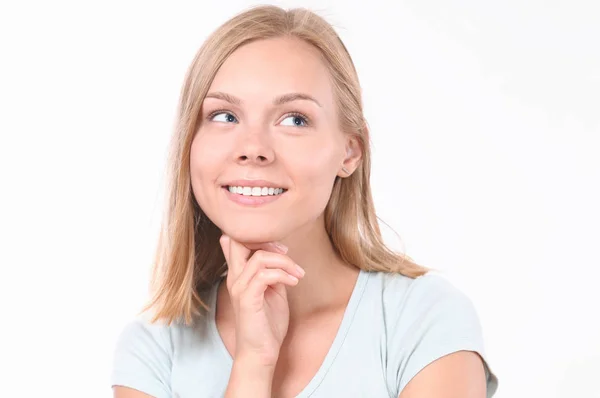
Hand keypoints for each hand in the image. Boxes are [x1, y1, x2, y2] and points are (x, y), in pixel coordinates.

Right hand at [219, 234, 304, 367]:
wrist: (261, 352)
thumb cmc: (267, 324)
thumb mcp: (273, 291)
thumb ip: (272, 272)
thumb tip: (280, 254)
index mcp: (239, 275)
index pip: (237, 241)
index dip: (260, 237)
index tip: (282, 250)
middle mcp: (235, 278)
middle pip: (240, 241)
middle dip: (268, 242)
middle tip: (287, 253)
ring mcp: (240, 288)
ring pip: (260, 258)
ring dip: (285, 262)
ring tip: (298, 274)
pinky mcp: (248, 299)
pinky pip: (264, 275)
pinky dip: (283, 275)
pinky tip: (294, 282)